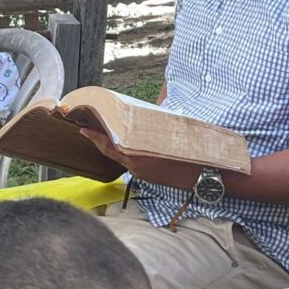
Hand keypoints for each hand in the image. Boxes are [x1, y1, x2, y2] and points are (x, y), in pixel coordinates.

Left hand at [79, 127, 198, 188]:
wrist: (205, 174)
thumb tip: (150, 110)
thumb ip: (155, 122)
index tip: (83, 128)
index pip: (109, 141)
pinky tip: (126, 147)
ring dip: (112, 147)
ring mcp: (140, 171)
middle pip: (110, 150)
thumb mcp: (173, 130)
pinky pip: (130, 165)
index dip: (94, 135)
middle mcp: (135, 162)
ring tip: (104, 135)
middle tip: (87, 129)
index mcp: (139, 149)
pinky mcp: (147, 178)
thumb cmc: (192, 150)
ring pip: (120, 157)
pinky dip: (125, 155)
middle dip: (99, 139)